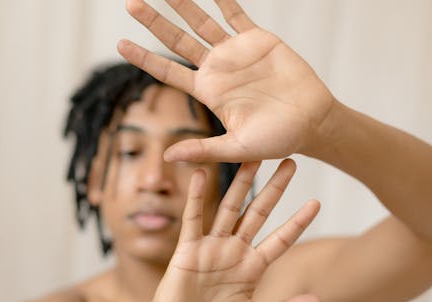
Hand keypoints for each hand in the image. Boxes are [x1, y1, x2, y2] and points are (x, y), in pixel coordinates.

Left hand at [118, 0, 334, 162]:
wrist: (312, 121)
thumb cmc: (277, 139)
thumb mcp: (238, 148)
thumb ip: (205, 149)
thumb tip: (169, 156)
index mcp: (208, 92)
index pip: (168, 72)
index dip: (144, 58)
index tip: (120, 44)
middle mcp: (217, 69)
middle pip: (177, 41)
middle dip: (154, 22)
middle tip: (131, 3)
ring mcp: (236, 52)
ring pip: (202, 23)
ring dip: (182, 4)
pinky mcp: (258, 40)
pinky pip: (236, 14)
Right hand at [146, 160, 320, 301]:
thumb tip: (317, 301)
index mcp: (252, 267)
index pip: (281, 238)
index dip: (298, 221)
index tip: (316, 202)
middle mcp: (234, 251)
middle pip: (259, 213)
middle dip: (275, 189)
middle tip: (290, 164)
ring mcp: (211, 247)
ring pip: (229, 208)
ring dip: (240, 184)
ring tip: (252, 159)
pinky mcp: (188, 249)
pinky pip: (193, 219)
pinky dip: (196, 197)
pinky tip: (201, 175)